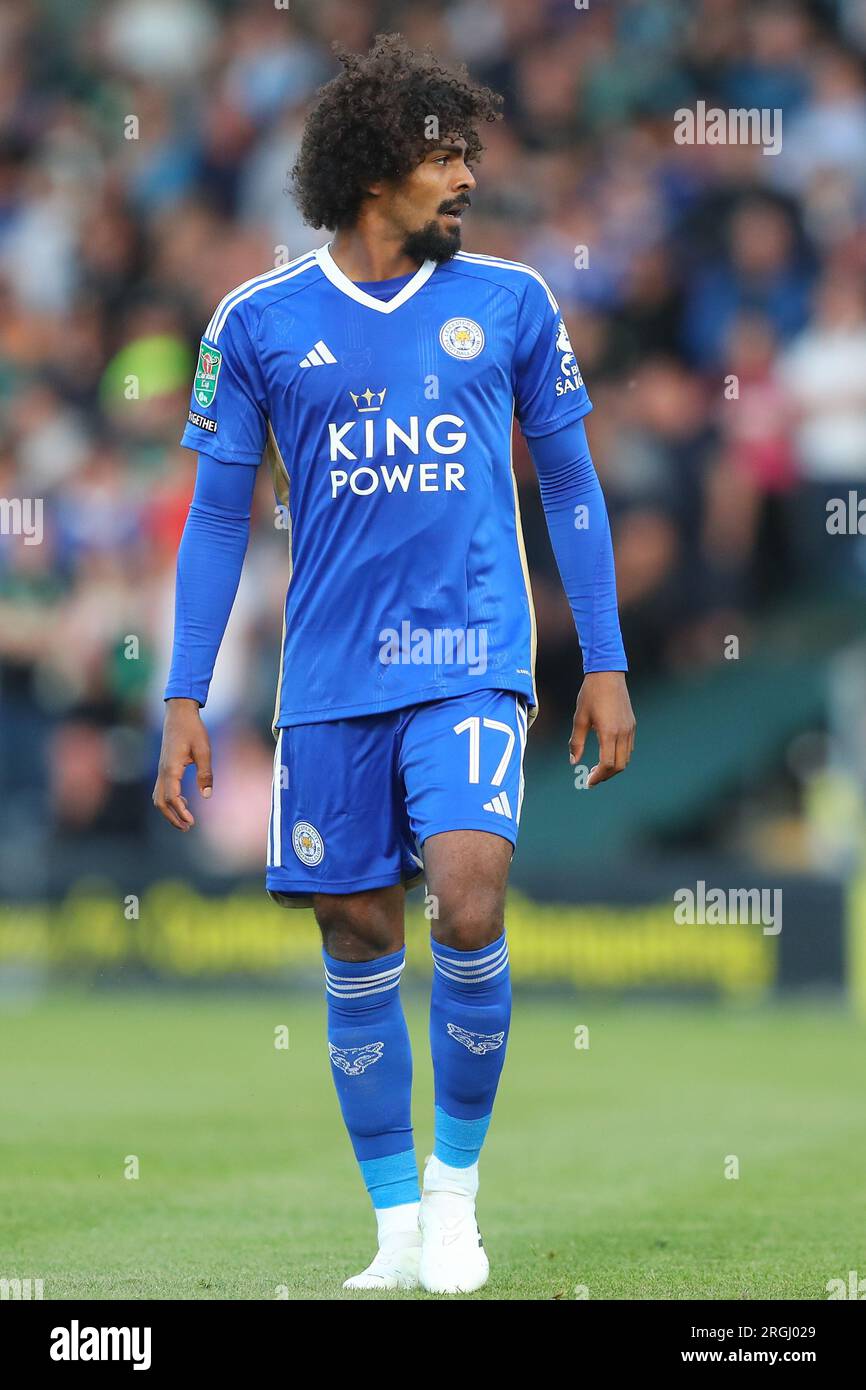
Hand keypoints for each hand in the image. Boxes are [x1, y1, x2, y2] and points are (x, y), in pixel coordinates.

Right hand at [152, 698, 212, 829]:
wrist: (179, 714)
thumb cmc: (193, 730)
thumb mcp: (204, 750)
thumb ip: (205, 773)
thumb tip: (207, 795)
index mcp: (171, 768)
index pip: (171, 797)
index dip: (180, 812)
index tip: (192, 822)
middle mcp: (163, 771)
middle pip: (160, 802)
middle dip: (172, 817)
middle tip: (188, 828)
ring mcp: (161, 770)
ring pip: (159, 797)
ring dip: (169, 811)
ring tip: (185, 820)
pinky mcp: (164, 767)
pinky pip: (162, 789)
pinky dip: (170, 800)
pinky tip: (184, 801)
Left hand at [569, 671, 634, 786]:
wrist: (607, 674)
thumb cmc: (590, 695)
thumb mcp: (579, 718)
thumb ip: (576, 742)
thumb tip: (573, 762)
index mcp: (608, 732)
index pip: (607, 764)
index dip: (598, 776)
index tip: (588, 782)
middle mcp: (623, 733)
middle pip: (619, 765)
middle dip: (606, 775)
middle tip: (592, 778)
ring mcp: (630, 729)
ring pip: (626, 758)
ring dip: (613, 767)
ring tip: (598, 768)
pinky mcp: (632, 724)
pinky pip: (629, 748)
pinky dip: (619, 756)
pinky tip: (606, 753)